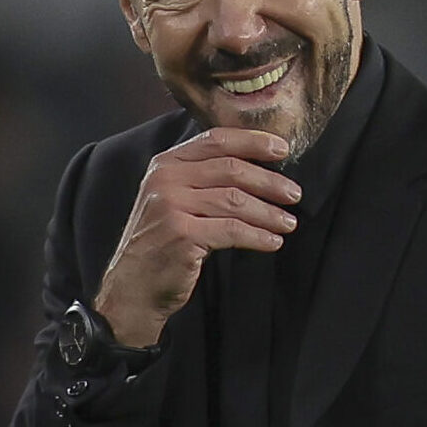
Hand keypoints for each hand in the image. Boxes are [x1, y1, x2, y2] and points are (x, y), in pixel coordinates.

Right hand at [94, 128, 302, 346]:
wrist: (132, 287)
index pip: (216, 140)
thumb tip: (257, 169)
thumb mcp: (172, 200)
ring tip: (288, 222)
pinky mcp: (182, 235)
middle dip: (269, 181)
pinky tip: (272, 242)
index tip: (282, 149)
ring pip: (235, 200)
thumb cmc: (160, 243)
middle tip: (294, 194)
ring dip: (269, 212)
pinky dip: (258, 236)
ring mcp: (172, 206)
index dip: (253, 141)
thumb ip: (201, 179)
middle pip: (231, 169)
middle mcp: (166, 179)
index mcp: (166, 164)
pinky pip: (233, 230)